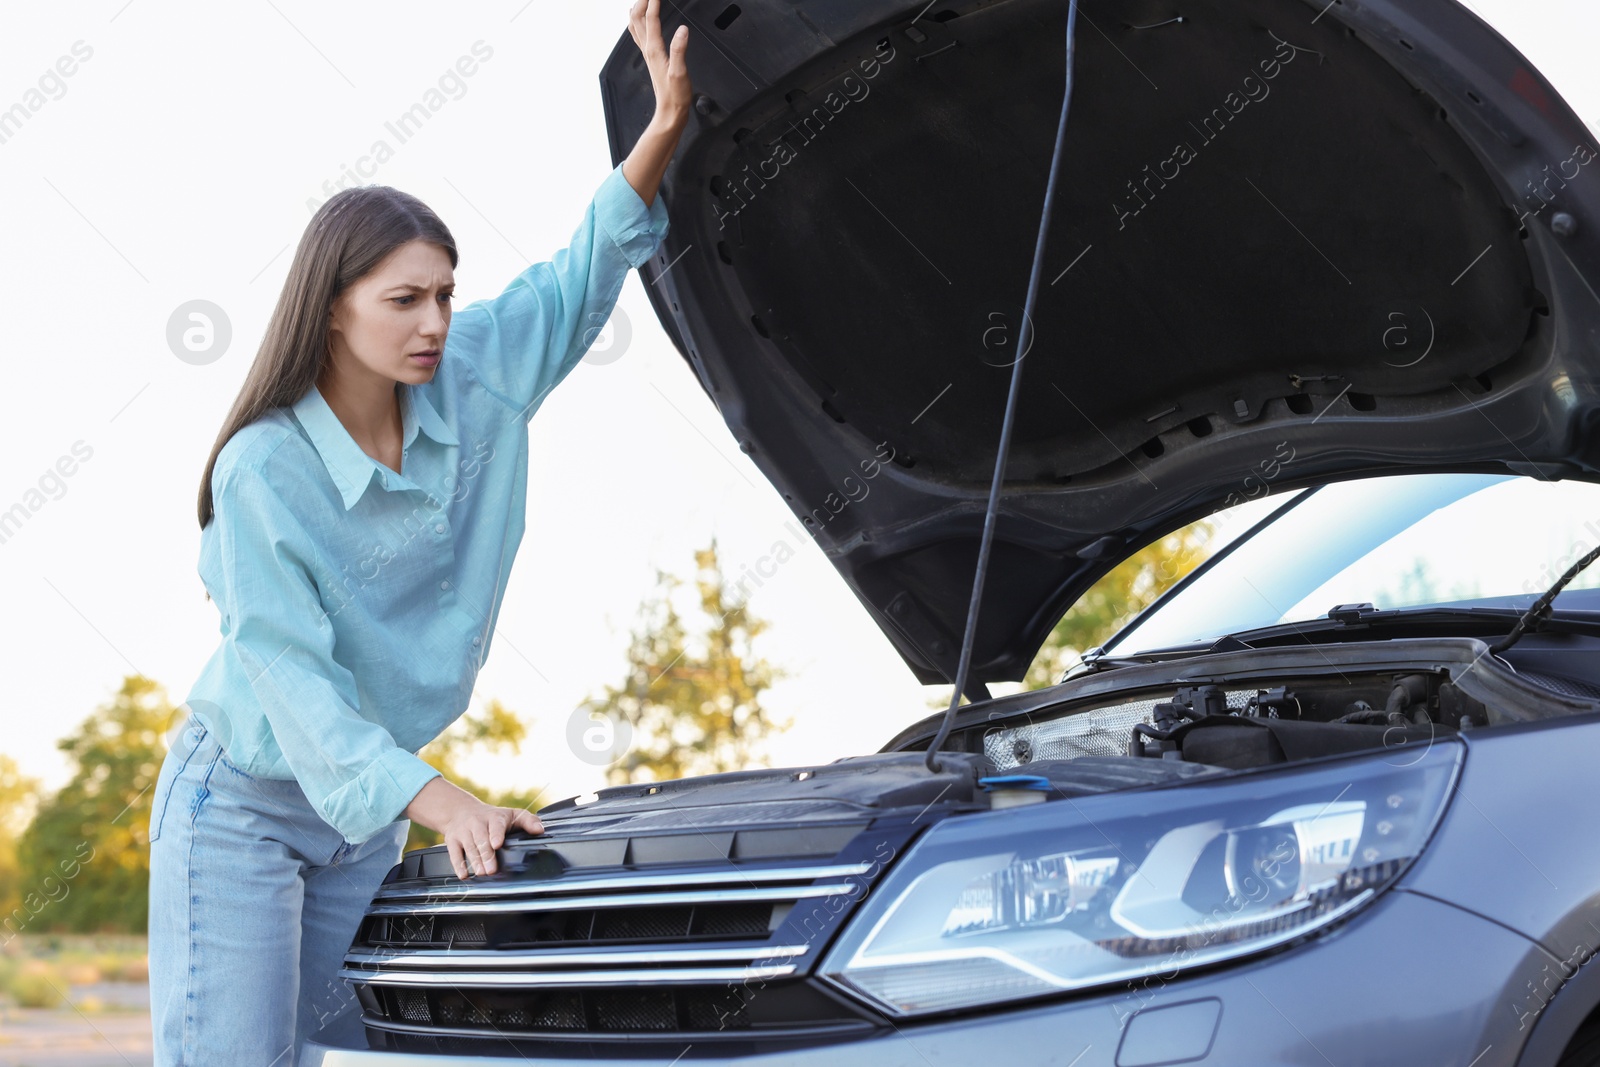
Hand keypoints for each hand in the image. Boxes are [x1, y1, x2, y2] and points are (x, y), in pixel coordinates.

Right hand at [402, 775, 543, 878]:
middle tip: (491, 870)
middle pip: (481, 839)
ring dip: (475, 861)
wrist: (460, 810)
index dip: (496, 834)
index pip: (495, 825)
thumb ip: (528, 821)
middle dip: (486, 855)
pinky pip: (454, 853)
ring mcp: (463, 832)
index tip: (497, 844)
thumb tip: (541, 830)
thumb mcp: (511, 814)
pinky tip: (464, 875)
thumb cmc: (492, 817)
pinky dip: (458, 865)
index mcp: (494, 817)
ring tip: (482, 873)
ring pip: (468, 847)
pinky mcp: (452, 840)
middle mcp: (477, 823)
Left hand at [628, 0, 690, 126]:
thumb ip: (680, 49)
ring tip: (643, 0)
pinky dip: (638, 21)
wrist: (669, 111)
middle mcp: (648, 49)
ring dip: (637, 9)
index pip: (651, 18)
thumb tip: (682, 30)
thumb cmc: (675, 95)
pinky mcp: (650, 58)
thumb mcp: (680, 72)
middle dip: (642, 1)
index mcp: (654, 50)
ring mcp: (647, 53)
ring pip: (635, 25)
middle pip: (638, 17)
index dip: (654, 2)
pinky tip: (641, 20)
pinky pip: (639, 34)